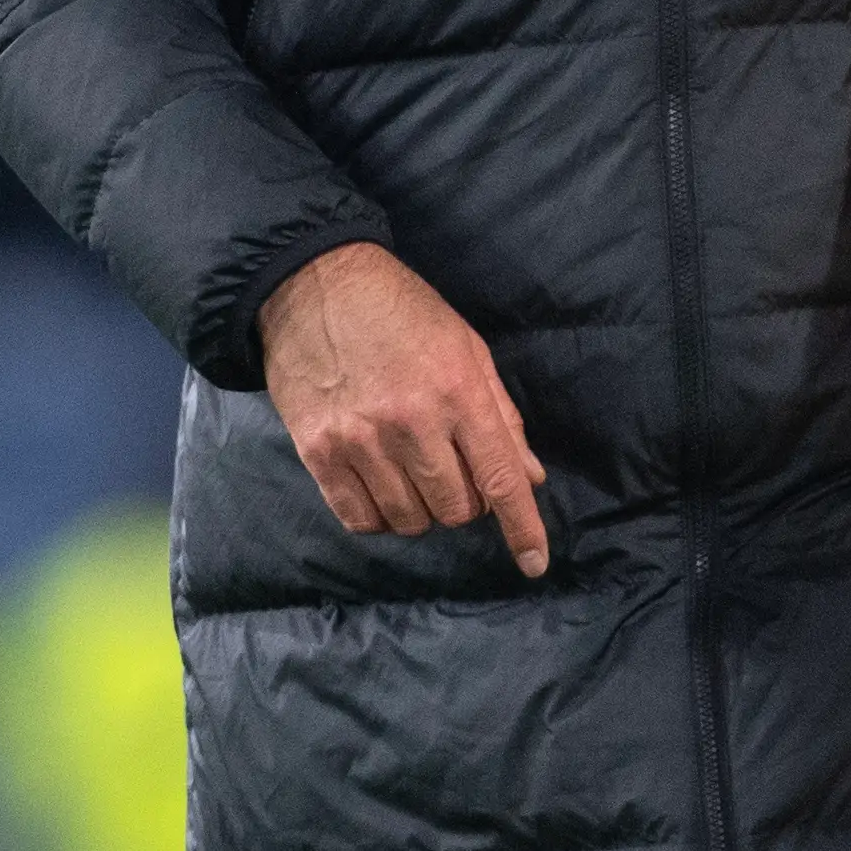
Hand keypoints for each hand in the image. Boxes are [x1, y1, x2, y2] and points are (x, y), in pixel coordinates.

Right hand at [259, 242, 549, 577]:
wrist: (315, 285)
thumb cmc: (401, 312)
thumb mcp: (466, 348)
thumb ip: (501, 415)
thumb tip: (530, 477)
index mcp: (458, 391)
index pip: (500, 478)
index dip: (523, 528)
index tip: (534, 564)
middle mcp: (412, 423)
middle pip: (456, 508)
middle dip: (466, 502)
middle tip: (452, 468)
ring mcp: (361, 441)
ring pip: (410, 520)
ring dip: (422, 508)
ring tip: (412, 470)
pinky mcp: (319, 452)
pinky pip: (361, 519)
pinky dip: (380, 516)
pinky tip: (381, 485)